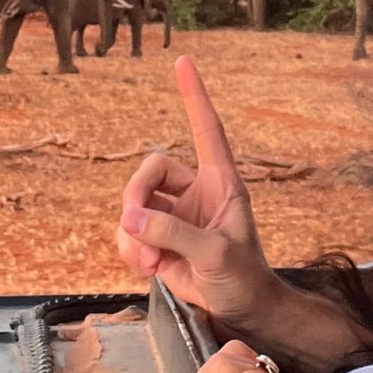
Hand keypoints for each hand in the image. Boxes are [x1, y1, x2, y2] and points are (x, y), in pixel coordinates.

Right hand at [117, 56, 284, 325]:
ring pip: (133, 204)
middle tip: (135, 228)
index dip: (194, 96)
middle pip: (149, 170)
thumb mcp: (216, 254)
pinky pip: (128, 232)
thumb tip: (132, 219)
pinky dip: (129, 249)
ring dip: (132, 234)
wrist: (240, 310)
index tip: (184, 62)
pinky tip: (147, 268)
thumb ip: (175, 234)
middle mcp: (194, 191)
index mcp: (221, 181)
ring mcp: (174, 214)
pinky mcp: (158, 238)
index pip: (207, 129)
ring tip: (150, 263)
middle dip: (135, 198)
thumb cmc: (244, 277)